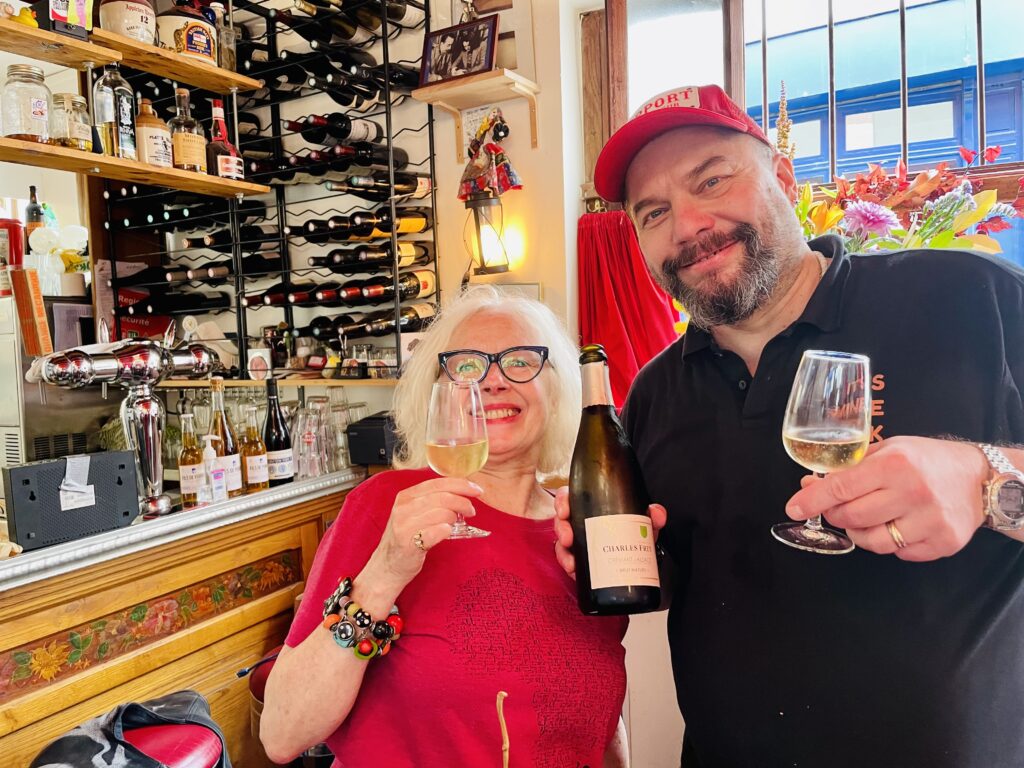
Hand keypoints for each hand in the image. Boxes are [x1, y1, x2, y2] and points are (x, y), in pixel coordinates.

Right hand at [363, 478, 481, 588]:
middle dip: (463, 502)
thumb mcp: (412, 513)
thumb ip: (431, 500)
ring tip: (457, 523)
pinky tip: (447, 532)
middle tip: (471, 510)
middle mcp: (403, 508)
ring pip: (442, 513)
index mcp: (406, 496)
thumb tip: (461, 491)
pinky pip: (436, 532)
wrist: (386, 567)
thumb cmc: (405, 538)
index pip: (437, 483)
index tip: (476, 489)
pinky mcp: (409, 544)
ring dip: (455, 517)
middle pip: (443, 497)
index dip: (460, 484)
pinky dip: (446, 530)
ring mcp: (405, 526)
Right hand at [553, 486, 667, 578]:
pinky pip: (568, 562)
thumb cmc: (632, 531)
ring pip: (561, 544)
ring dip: (563, 553)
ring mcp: (578, 542)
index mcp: (590, 505)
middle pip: (561, 521)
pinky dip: (570, 566)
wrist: (636, 555)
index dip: (562, 501)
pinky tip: (575, 571)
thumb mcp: (641, 522)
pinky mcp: (580, 560)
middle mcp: (580, 522)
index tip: (565, 511)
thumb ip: (651, 516)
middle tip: (568, 539)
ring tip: (572, 563)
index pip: (570, 497)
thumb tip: (657, 514)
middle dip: (561, 529)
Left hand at [785, 436, 988, 560]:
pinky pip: (899, 554)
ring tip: (868, 517)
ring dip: (860, 532)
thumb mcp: (891, 449)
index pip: (840, 487)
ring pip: (872, 542)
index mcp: (894, 464)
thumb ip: (851, 467)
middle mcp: (912, 492)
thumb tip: (811, 485)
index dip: (812, 500)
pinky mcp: (942, 543)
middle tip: (838, 508)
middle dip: (836, 515)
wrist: (983, 479)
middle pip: (852, 517)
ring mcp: (930, 521)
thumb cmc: (929, 460)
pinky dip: (890, 543)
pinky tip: (898, 525)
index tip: (793, 508)